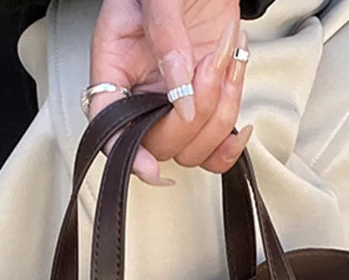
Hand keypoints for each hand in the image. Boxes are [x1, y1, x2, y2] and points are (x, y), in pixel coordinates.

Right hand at [89, 0, 252, 181]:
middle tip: (208, 63)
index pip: (108, 126)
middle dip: (192, 115)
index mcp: (116, 70)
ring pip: (192, 150)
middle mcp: (143, 96)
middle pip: (158, 145)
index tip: (150, 168)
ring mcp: (176, 107)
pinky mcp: (206, 109)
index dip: (126, 154)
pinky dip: (230, 145)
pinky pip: (215, 151)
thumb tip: (181, 101)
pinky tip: (240, 125)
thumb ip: (167, 41)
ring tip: (225, 59)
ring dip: (220, 112)